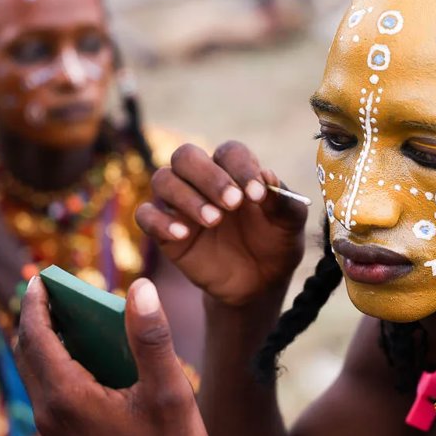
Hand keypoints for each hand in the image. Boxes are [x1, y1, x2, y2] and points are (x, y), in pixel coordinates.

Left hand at [15, 276, 211, 435]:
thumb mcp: (169, 394)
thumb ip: (151, 338)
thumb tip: (141, 289)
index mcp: (69, 398)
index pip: (36, 338)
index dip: (36, 304)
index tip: (40, 279)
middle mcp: (50, 418)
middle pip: (28, 356)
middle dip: (37, 320)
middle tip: (53, 294)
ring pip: (37, 379)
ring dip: (47, 346)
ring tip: (71, 322)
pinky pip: (49, 399)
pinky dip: (57, 371)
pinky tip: (88, 366)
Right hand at [136, 141, 306, 306]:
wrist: (259, 283)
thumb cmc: (275, 244)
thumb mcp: (289, 225)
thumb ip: (283, 201)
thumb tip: (268, 175)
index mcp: (234, 170)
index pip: (229, 152)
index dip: (241, 168)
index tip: (257, 194)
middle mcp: (202, 180)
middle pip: (186, 156)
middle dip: (209, 176)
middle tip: (233, 203)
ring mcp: (180, 204)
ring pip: (163, 180)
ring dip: (186, 197)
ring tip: (214, 220)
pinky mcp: (165, 231)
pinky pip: (146, 216)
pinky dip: (160, 221)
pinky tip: (183, 234)